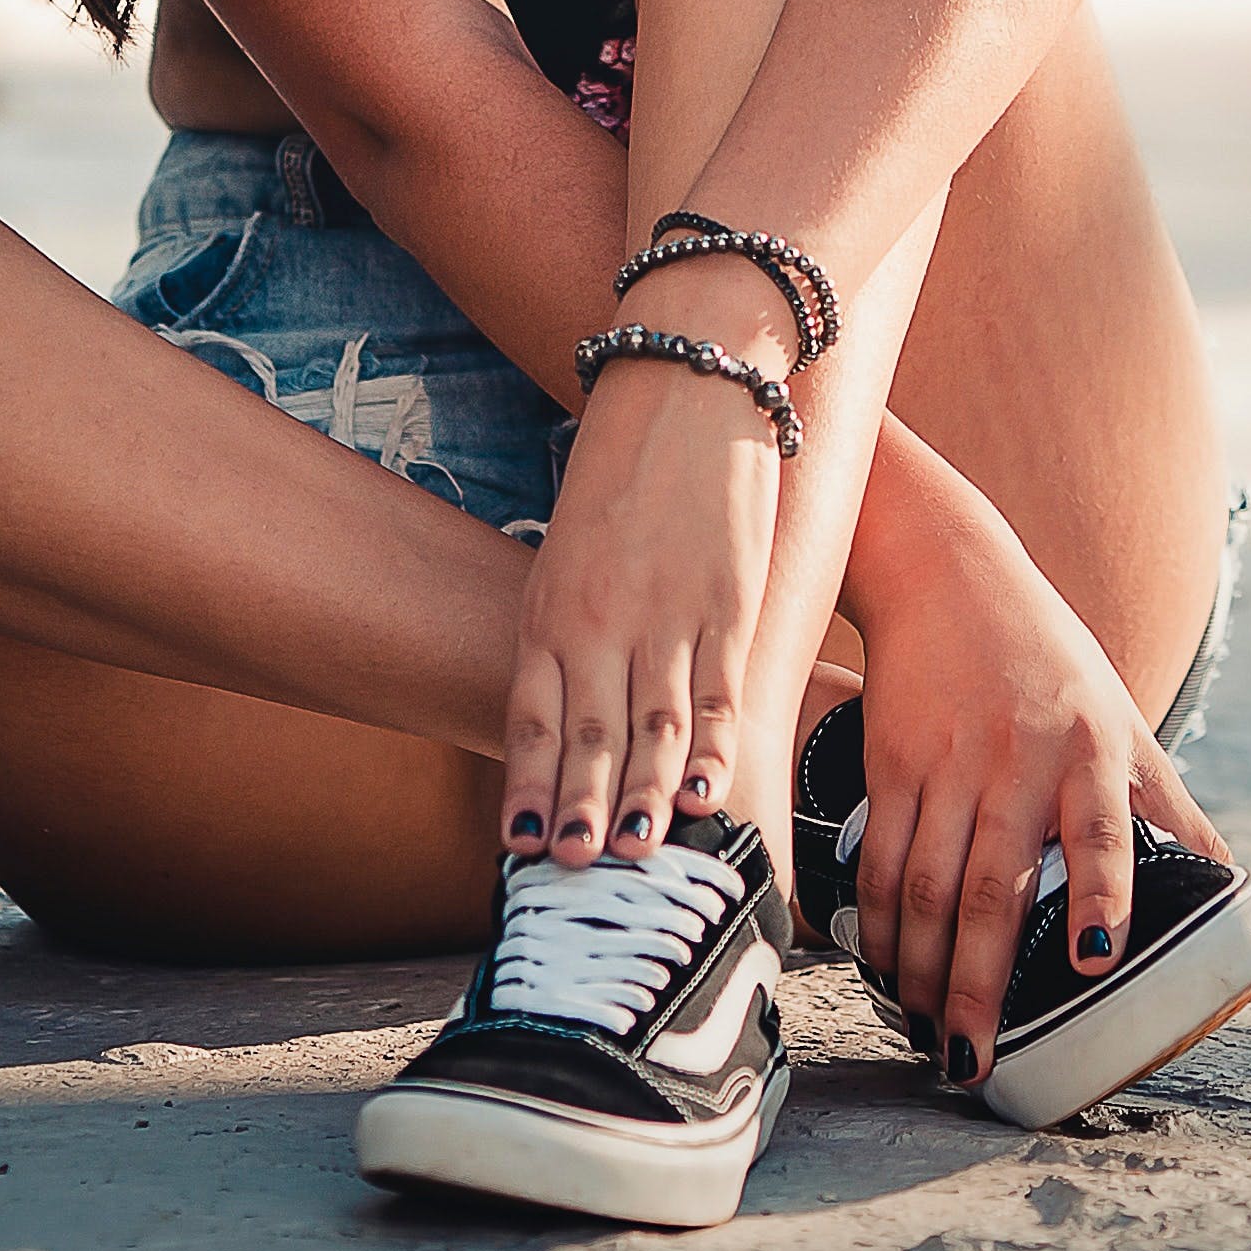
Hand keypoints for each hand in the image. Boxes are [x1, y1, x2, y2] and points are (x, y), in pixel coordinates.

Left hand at [502, 357, 781, 866]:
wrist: (688, 381)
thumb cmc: (623, 472)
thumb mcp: (569, 552)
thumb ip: (566, 634)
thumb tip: (567, 723)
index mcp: (550, 607)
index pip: (534, 717)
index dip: (529, 785)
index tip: (522, 846)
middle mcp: (601, 617)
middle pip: (589, 734)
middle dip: (582, 809)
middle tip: (575, 869)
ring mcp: (668, 612)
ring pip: (653, 726)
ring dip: (646, 797)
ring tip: (637, 853)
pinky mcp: (729, 601)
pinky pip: (719, 691)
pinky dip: (713, 748)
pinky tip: (706, 793)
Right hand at [842, 506, 1227, 1088]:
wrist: (945, 571)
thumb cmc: (1049, 657)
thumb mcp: (1124, 720)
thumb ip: (1171, 808)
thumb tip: (1236, 889)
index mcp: (1089, 751)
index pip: (1100, 829)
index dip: (1099, 893)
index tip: (1093, 959)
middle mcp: (1018, 760)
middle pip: (992, 889)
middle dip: (979, 987)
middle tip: (974, 1063)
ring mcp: (948, 764)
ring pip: (926, 889)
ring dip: (922, 975)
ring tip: (927, 1036)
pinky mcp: (890, 763)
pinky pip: (879, 861)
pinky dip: (878, 927)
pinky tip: (887, 972)